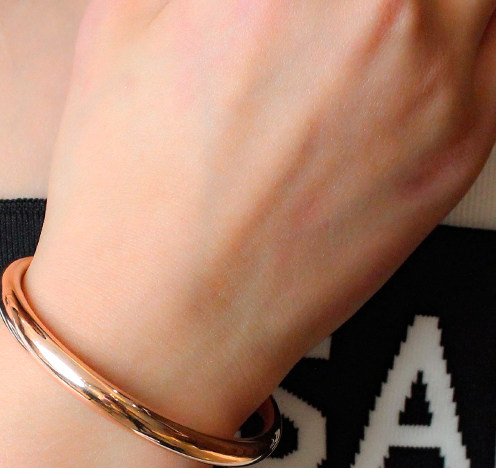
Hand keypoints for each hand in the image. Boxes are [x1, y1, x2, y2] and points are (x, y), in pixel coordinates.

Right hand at [26, 0, 495, 430]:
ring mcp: (445, 79)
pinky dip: (453, 43)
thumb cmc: (123, 187)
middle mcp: (389, 7)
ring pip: (470, 1)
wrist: (162, 326)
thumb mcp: (118, 21)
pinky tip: (386, 78)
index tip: (278, 4)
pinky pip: (491, 52)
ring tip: (358, 43)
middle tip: (326, 20)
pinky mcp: (464, 149)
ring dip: (421, 11)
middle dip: (362, 3)